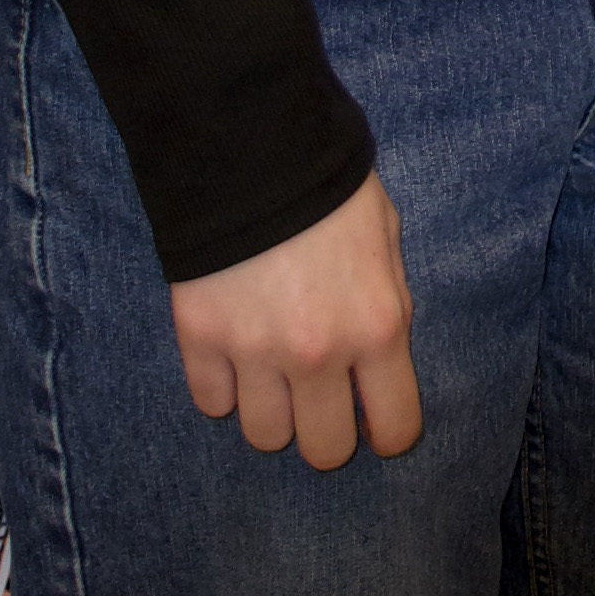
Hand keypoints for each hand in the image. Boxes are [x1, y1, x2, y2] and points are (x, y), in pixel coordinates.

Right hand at [169, 171, 420, 465]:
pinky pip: (212, 404)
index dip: (386, 430)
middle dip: (325, 429)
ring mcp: (254, 352)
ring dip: (272, 410)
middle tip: (317, 398)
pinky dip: (223, 386)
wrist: (251, 145)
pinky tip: (233, 350)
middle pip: (324, 450)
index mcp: (377, 327)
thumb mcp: (387, 240)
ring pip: (265, 436)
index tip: (372, 419)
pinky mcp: (200, 340)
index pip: (395, 430)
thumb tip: (377, 361)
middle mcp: (318, 354)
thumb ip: (386, 305)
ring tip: (272, 370)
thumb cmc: (330, 188)